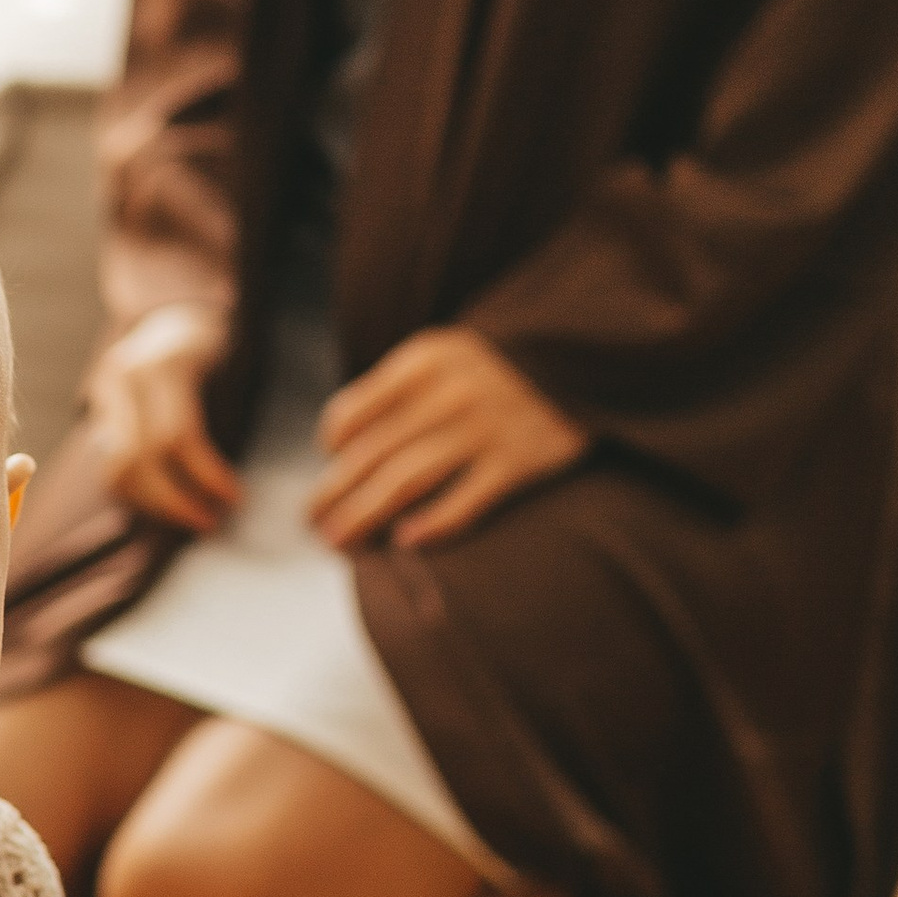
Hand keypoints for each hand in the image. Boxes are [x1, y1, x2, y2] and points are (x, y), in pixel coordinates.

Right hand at [85, 304, 240, 532]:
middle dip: (175, 502)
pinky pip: (109, 464)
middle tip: (211, 523)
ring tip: (189, 519)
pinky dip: (136, 493)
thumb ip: (224, 421)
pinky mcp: (97, 409)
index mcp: (162, 365)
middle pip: (137, 460)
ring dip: (152, 506)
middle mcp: (124, 377)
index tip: (235, 500)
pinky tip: (165, 504)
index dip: (206, 477)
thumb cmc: (216, 347)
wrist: (175, 313)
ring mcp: (104, 392)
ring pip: (115, 469)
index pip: (176, 437)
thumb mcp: (230, 371)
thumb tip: (229, 494)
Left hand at [311, 329, 587, 551]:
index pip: (353, 413)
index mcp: (421, 362)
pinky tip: (406, 542)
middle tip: (311, 524)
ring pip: (406, 481)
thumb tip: (340, 445)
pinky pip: (467, 500)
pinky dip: (434, 523)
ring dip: (364, 515)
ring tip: (338, 542)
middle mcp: (447, 393)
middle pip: (370, 455)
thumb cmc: (498, 366)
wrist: (585, 354)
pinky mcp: (521, 460)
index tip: (328, 471)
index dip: (330, 448)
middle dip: (332, 494)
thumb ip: (398, 389)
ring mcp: (485, 428)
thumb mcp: (445, 354)